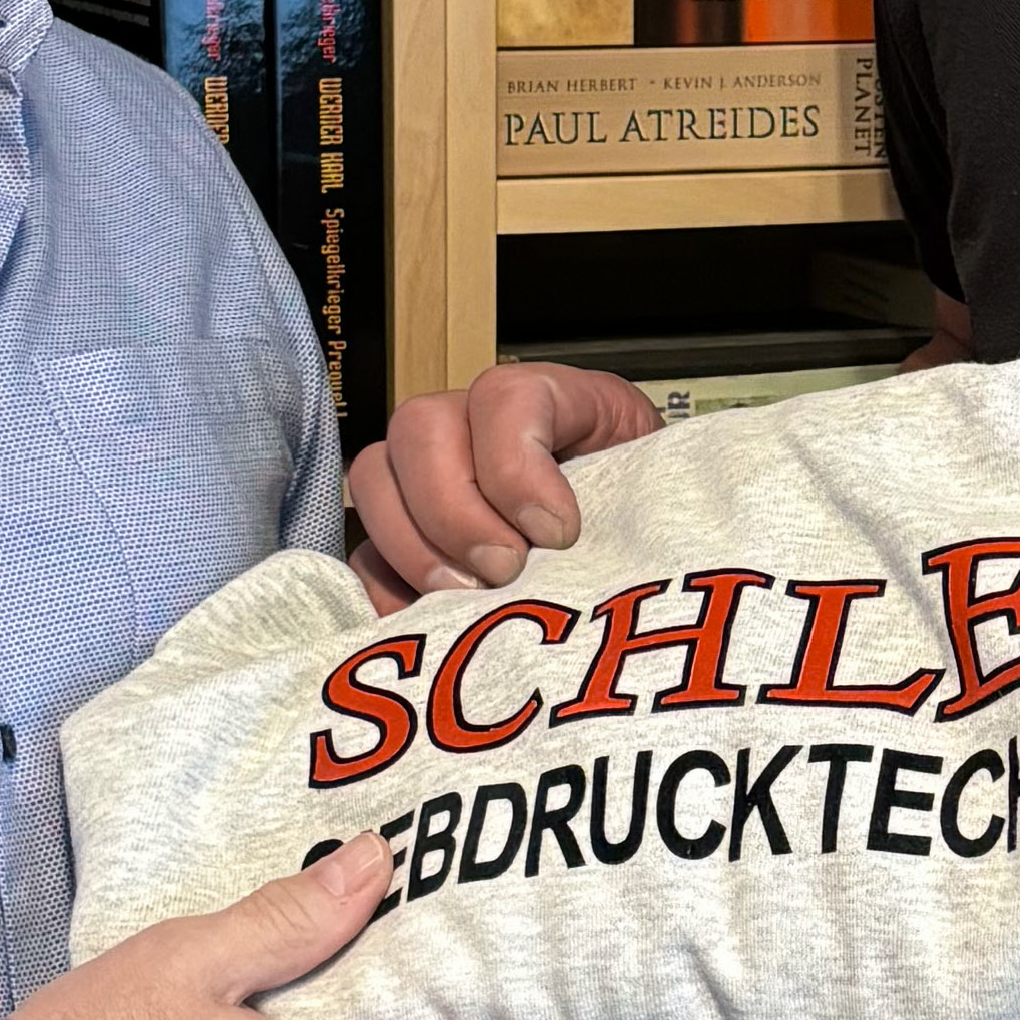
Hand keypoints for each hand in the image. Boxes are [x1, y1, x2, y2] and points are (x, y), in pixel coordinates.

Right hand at [345, 361, 662, 612]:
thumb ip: (630, 504)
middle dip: (455, 507)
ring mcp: (428, 474)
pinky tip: (423, 624)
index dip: (518, 463)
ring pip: (375, 475)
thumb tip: (572, 546)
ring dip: (414, 546)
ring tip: (465, 601)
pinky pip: (362, 548)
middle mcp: (475, 422)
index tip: (559, 532)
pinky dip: (382, 587)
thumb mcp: (657, 498)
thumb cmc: (652, 525)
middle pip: (420, 426)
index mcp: (551, 400)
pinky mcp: (402, 536)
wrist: (644, 570)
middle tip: (503, 572)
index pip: (507, 395)